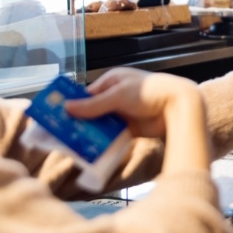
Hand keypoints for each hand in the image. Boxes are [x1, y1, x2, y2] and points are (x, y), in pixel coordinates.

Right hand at [65, 67, 204, 138]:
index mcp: (112, 82)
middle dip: (78, 122)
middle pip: (91, 111)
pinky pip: (111, 136)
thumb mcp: (118, 96)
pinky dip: (102, 142)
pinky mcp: (129, 129)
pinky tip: (89, 150)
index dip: (72, 106)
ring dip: (89, 134)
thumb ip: (93, 105)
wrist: (177, 107)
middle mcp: (115, 97)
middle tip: (59, 136)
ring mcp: (122, 113)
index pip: (86, 94)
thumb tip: (66, 108)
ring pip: (100, 125)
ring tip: (69, 146)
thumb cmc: (149, 93)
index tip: (55, 118)